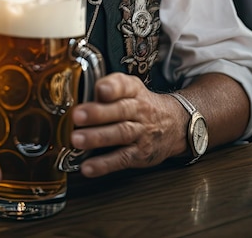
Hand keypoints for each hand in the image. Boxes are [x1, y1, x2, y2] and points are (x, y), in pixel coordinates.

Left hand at [70, 73, 185, 176]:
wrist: (174, 124)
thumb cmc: (142, 105)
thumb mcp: (130, 89)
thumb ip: (108, 89)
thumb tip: (80, 94)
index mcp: (134, 90)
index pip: (125, 85)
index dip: (112, 86)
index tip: (100, 89)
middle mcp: (140, 110)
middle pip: (121, 110)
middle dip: (98, 113)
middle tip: (77, 116)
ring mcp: (142, 133)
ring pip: (121, 134)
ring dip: (97, 137)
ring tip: (77, 139)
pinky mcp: (141, 154)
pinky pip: (122, 159)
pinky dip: (104, 164)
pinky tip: (88, 167)